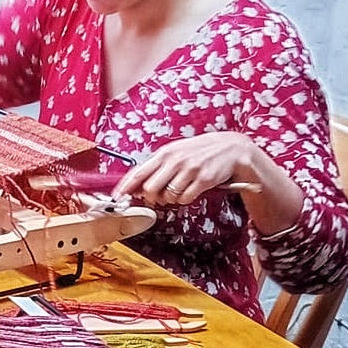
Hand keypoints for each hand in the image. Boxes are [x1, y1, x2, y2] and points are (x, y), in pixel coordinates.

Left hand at [111, 132, 259, 206]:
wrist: (230, 148)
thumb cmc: (198, 152)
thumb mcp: (176, 153)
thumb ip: (157, 167)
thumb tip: (138, 185)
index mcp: (164, 153)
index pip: (138, 172)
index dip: (125, 187)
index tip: (117, 197)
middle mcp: (174, 160)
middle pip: (150, 188)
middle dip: (151, 197)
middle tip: (158, 197)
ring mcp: (189, 169)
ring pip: (167, 195)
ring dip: (170, 198)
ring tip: (178, 190)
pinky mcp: (203, 179)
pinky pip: (185, 198)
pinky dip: (184, 199)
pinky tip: (189, 191)